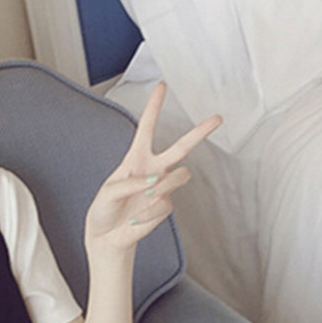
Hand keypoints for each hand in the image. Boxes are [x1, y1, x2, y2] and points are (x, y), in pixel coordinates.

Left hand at [84, 82, 221, 254]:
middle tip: (217, 119)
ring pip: (180, 176)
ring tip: (146, 196)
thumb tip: (155, 182)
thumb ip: (129, 183)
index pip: (147, 128)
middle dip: (199, 133)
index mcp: (136, 158)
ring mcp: (161, 188)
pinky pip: (165, 204)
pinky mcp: (164, 207)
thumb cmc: (104, 209)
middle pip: (181, 147)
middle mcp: (153, 169)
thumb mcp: (109, 192)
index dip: (154, 107)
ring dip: (164, 185)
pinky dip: (149, 213)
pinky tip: (136, 219)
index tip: (162, 86)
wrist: (107, 236)